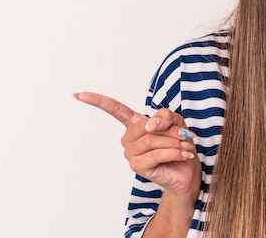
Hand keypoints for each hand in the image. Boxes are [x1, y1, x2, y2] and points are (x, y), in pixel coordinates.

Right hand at [74, 92, 201, 200]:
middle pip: (145, 127)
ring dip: (174, 143)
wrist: (188, 170)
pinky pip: (155, 155)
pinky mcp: (138, 167)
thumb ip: (165, 116)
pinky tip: (184, 155)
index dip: (97, 101)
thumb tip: (150, 123)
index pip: (114, 109)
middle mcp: (129, 139)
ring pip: (150, 141)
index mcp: (135, 124)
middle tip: (185, 136)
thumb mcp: (177, 122)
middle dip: (170, 130)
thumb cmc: (180, 144)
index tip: (78, 94)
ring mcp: (131, 154)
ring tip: (185, 146)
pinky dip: (174, 153)